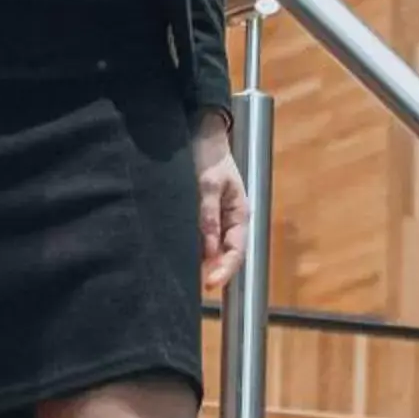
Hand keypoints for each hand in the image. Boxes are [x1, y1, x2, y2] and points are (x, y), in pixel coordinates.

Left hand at [195, 111, 251, 294]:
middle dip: (212, 272)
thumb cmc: (209, 154)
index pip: (236, 251)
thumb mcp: (209, 183)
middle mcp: (229, 220)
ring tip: (184, 275)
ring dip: (202, 263)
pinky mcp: (201, 212)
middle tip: (193, 286)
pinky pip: (199, 237)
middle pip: (224, 254)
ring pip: (211, 248)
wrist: (200, 131)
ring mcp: (215, 217)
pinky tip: (179, 255)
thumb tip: (209, 249)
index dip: (225, 270)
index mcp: (239, 214)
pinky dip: (192, 248)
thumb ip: (208, 214)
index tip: (210, 284)